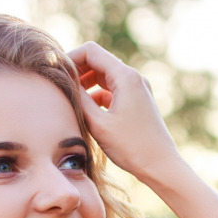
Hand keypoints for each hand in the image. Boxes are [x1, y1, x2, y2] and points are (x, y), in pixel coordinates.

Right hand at [67, 42, 184, 183]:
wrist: (161, 166)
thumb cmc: (132, 147)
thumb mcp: (98, 123)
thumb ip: (79, 99)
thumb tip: (64, 82)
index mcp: (126, 77)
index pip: (91, 51)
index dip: (70, 58)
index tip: (56, 74)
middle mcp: (134, 77)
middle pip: (98, 61)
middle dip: (77, 70)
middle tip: (60, 87)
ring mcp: (137, 89)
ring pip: (105, 76)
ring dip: (86, 83)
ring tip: (70, 98)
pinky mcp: (137, 101)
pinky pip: (112, 90)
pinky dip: (97, 95)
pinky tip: (86, 110)